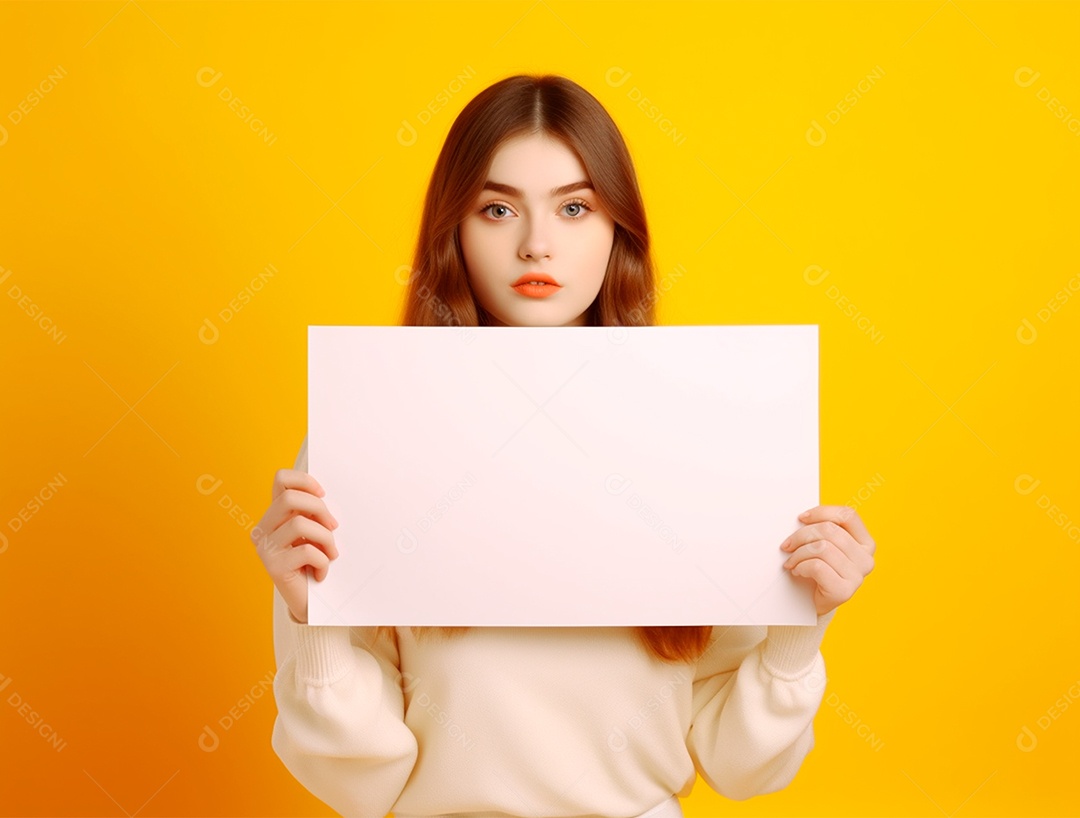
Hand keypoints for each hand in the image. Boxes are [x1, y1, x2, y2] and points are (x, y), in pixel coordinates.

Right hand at [251, 468, 339, 623]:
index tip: (323, 493)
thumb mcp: (315, 533)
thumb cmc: (316, 563)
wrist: (311, 603)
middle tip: (334, 527)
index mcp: (274, 516)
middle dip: (319, 509)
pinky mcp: (273, 567)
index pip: (280, 479)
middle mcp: (263, 529)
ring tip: (331, 553)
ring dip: (325, 538)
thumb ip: (313, 513)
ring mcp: (265, 548)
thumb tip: (325, 494)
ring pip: (300, 524)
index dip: (304, 480)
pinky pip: (306, 551)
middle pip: (290, 498)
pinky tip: (321, 573)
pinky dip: (322, 561)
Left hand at [779, 505, 874, 616]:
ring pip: (821, 548)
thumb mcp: (824, 545)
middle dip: (801, 535)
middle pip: (829, 530)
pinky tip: (797, 571)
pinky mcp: (844, 591)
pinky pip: (817, 567)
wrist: (812, 603)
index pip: (848, 515)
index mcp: (865, 543)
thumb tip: (801, 518)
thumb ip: (822, 530)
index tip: (801, 518)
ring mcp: (858, 577)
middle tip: (787, 545)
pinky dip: (801, 566)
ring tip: (791, 560)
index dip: (822, 512)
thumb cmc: (817, 570)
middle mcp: (866, 559)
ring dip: (798, 553)